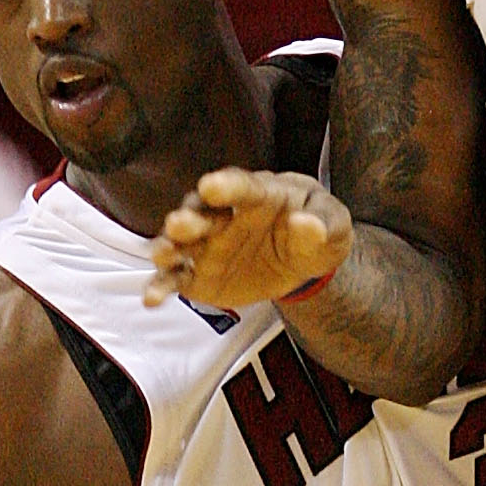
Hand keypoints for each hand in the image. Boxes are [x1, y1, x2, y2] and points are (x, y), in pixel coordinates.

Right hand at [145, 167, 351, 314]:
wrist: (302, 256)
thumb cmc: (316, 227)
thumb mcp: (334, 225)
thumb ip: (324, 224)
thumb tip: (308, 225)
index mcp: (258, 195)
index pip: (241, 187)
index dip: (226, 186)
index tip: (211, 187)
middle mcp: (224, 216)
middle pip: (201, 213)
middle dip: (189, 218)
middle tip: (180, 224)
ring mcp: (207, 245)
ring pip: (180, 244)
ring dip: (168, 248)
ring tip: (163, 256)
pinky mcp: (198, 274)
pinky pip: (176, 279)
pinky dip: (161, 286)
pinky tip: (152, 299)